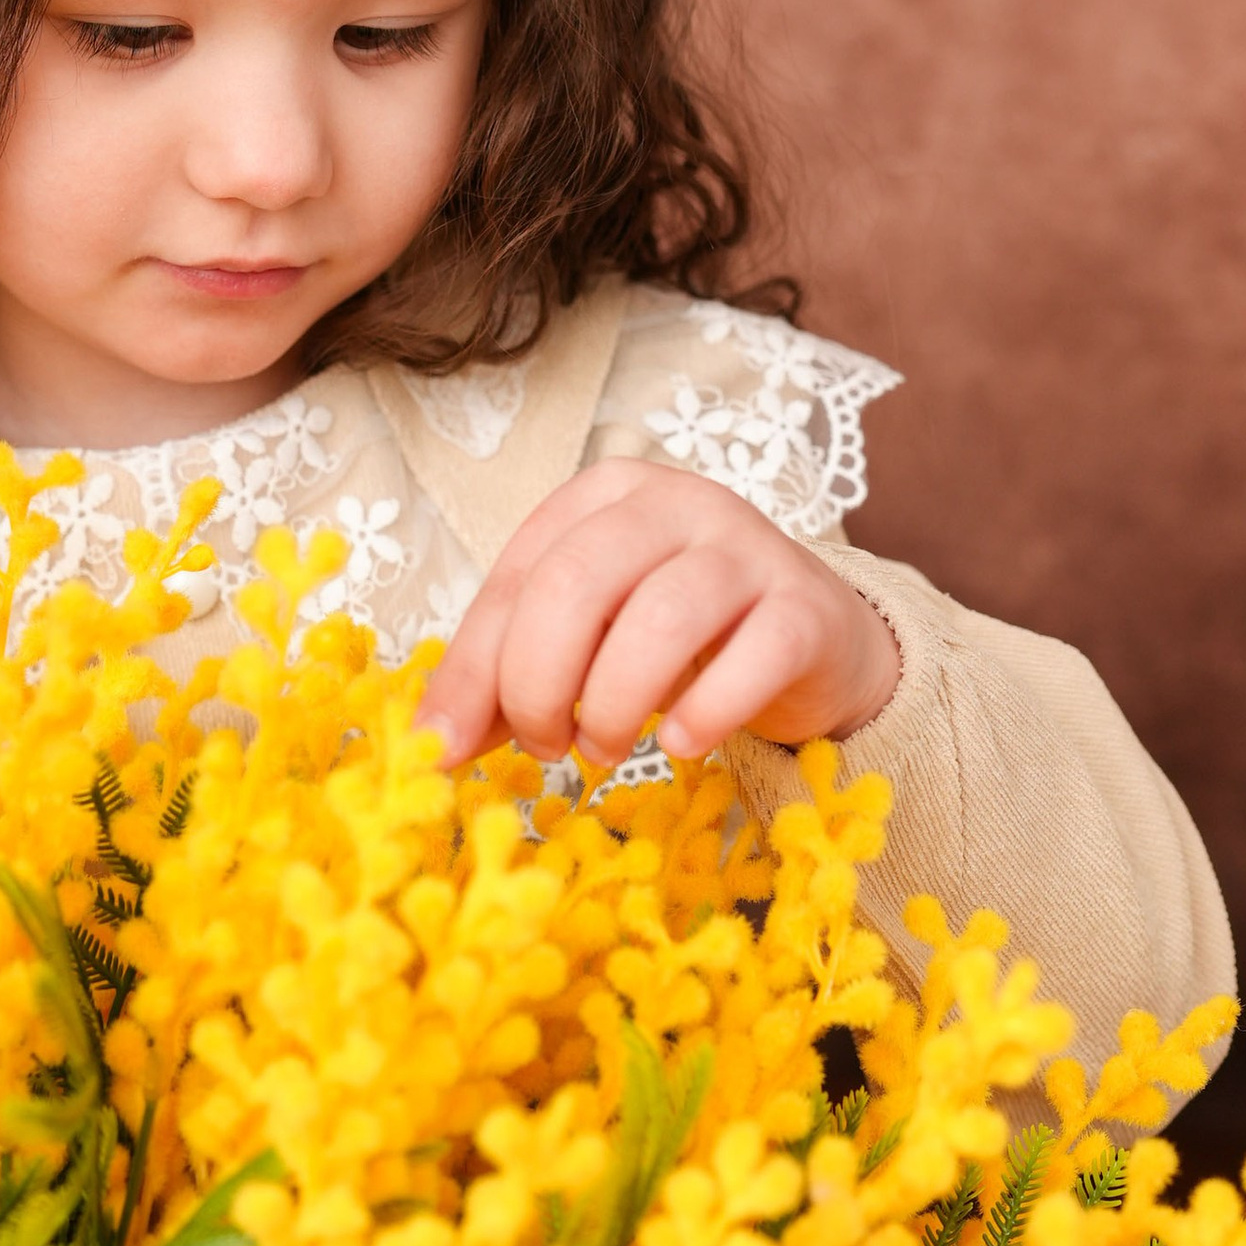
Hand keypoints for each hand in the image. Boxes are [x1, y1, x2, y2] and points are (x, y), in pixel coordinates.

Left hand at [421, 461, 901, 771]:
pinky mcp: (805, 607)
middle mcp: (675, 502)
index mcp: (603, 496)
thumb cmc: (680, 636)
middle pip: (576, 584)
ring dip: (612, 705)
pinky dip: (703, 715)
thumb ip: (509, 676)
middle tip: (545, 744)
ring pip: (659, 619)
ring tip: (603, 749)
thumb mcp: (585, 640)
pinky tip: (679, 743)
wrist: (813, 640)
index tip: (449, 746)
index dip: (475, 668)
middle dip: (538, 684)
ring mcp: (747, 548)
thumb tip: (432, 743)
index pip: (517, 576)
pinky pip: (751, 658)